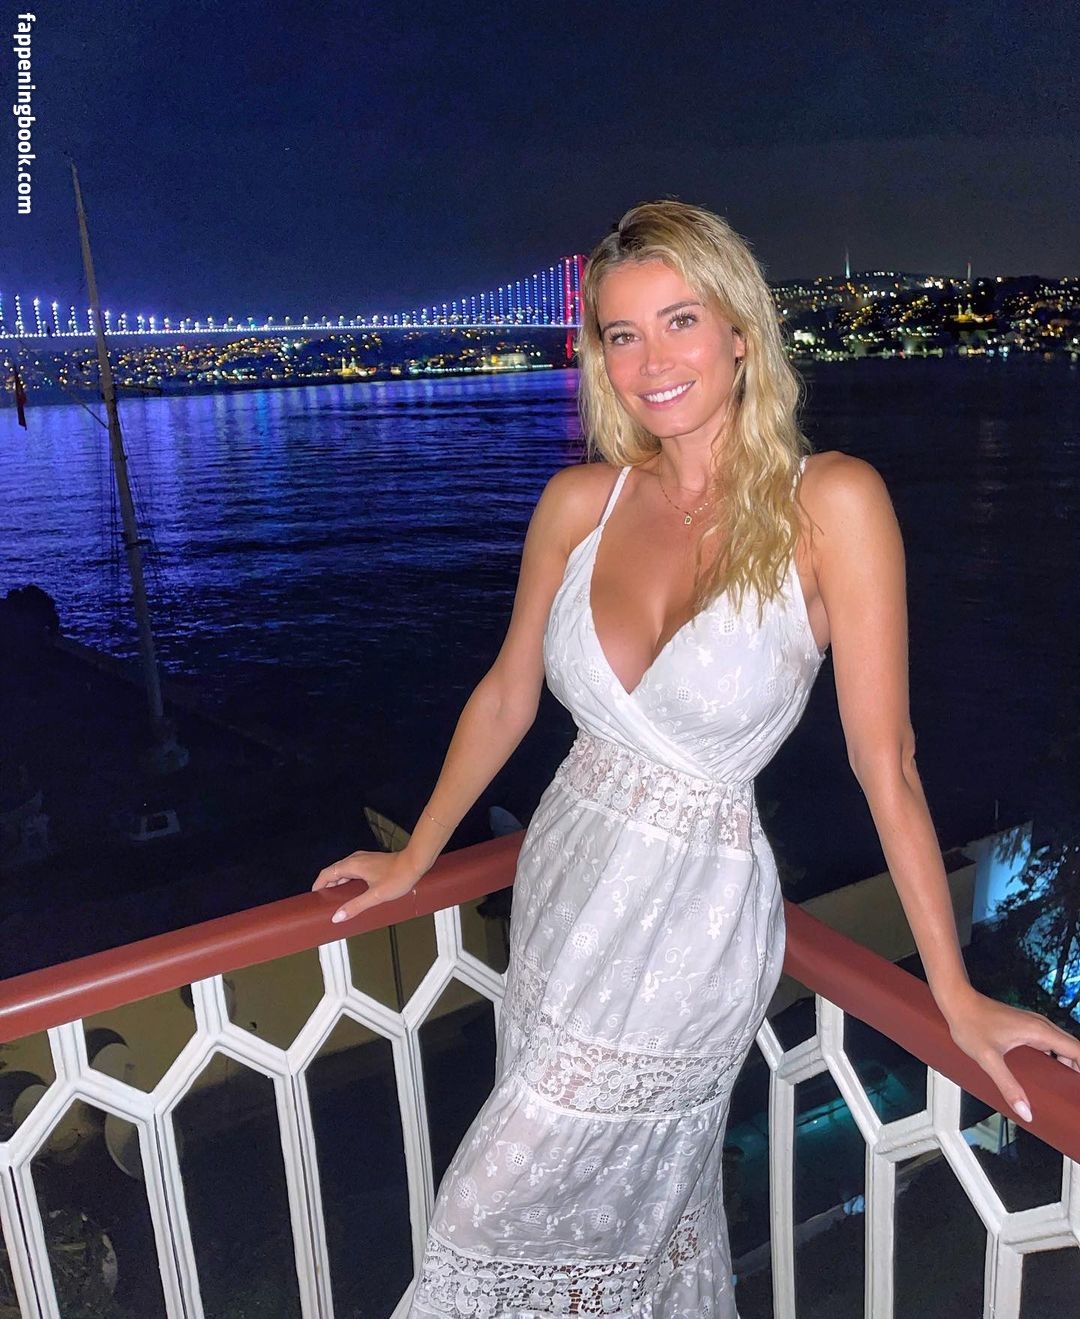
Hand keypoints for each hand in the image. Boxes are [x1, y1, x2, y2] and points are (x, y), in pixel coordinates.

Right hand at [312, 849, 424, 923]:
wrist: (415, 863)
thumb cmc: (397, 878)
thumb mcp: (375, 896)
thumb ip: (355, 906)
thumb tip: (336, 917)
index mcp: (352, 865)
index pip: (327, 873)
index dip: (318, 884)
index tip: (313, 896)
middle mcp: (355, 859)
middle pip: (334, 872)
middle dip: (327, 885)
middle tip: (323, 901)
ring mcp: (364, 859)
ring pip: (344, 871)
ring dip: (337, 883)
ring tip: (335, 898)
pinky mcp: (371, 862)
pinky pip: (353, 870)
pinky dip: (347, 880)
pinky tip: (352, 891)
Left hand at [943, 988, 1079, 1123]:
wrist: (957, 1001)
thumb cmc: (970, 1024)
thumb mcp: (988, 1060)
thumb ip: (1008, 1086)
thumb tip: (1026, 1112)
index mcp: (1040, 1031)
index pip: (1078, 1050)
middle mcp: (1041, 1026)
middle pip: (1073, 1049)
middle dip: (1079, 1070)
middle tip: (1074, 1094)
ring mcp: (1033, 1024)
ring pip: (1061, 1046)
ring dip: (1068, 1064)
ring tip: (1066, 1088)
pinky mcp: (1025, 1026)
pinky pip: (1049, 1043)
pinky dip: (1055, 1058)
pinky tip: (1046, 1074)